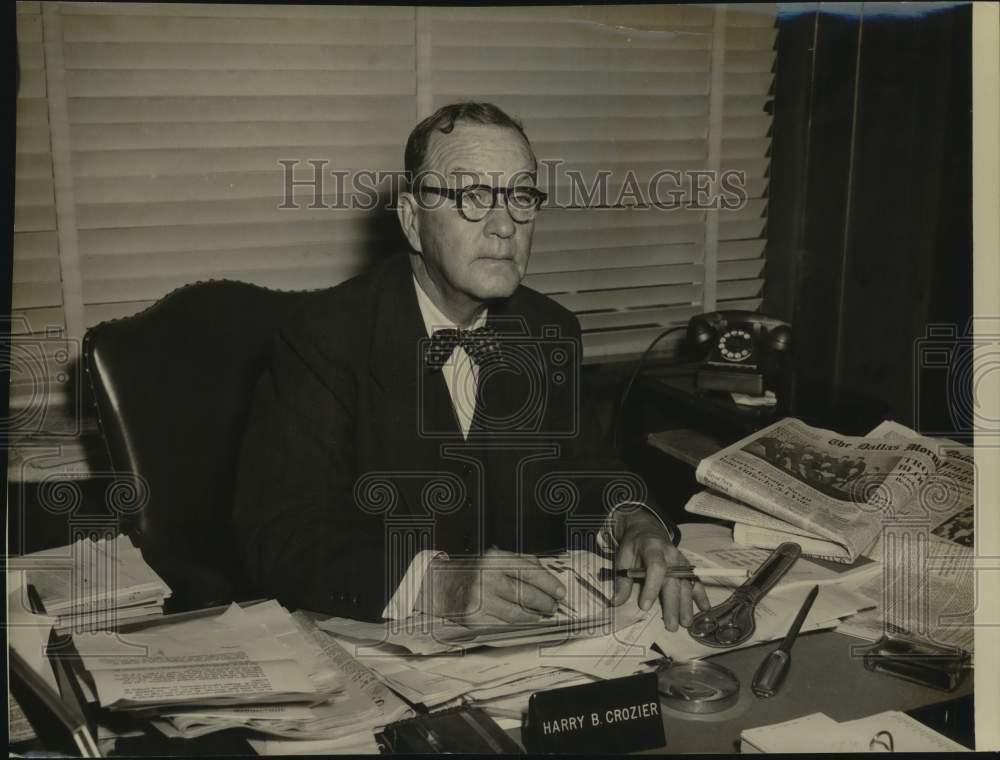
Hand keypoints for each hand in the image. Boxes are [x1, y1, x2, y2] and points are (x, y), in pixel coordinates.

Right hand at [414, 548, 566, 624]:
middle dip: (545, 603)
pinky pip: (505, 627)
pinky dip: (519, 627)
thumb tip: (548, 576)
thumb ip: (521, 563)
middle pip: (527, 595)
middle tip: (552, 606)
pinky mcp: (475, 620)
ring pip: (518, 614)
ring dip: (535, 617)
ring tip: (541, 615)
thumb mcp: (495, 559)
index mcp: (494, 559)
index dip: (549, 584)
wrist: (442, 586)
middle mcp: (486, 578)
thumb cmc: (474, 572)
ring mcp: (480, 600)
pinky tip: (525, 623)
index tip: (560, 592)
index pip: (530, 571)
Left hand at [609, 510, 709, 631]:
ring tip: (686, 623)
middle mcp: (670, 554)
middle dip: (673, 604)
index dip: (651, 587)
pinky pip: (695, 580)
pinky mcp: (686, 567)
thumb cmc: (634, 546)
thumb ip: (622, 580)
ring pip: (686, 583)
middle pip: (673, 580)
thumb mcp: (623, 558)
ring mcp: (681, 561)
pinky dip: (701, 594)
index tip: (644, 606)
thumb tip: (616, 601)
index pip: (655, 567)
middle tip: (671, 625)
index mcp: (652, 548)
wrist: (647, 531)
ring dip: (687, 604)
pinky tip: (704, 608)